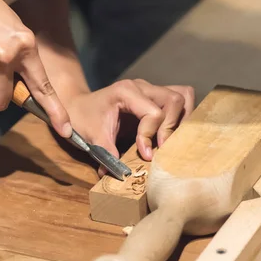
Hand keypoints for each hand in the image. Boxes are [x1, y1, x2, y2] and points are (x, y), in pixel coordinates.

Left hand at [64, 79, 194, 164]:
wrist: (77, 105)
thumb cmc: (83, 117)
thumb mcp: (92, 136)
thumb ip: (107, 154)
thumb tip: (122, 174)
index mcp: (126, 91)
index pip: (153, 112)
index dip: (151, 136)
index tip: (145, 155)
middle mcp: (142, 86)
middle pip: (174, 100)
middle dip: (171, 127)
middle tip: (161, 148)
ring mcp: (151, 89)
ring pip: (182, 95)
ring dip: (181, 119)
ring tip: (171, 140)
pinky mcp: (155, 96)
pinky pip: (179, 99)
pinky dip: (181, 115)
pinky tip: (172, 133)